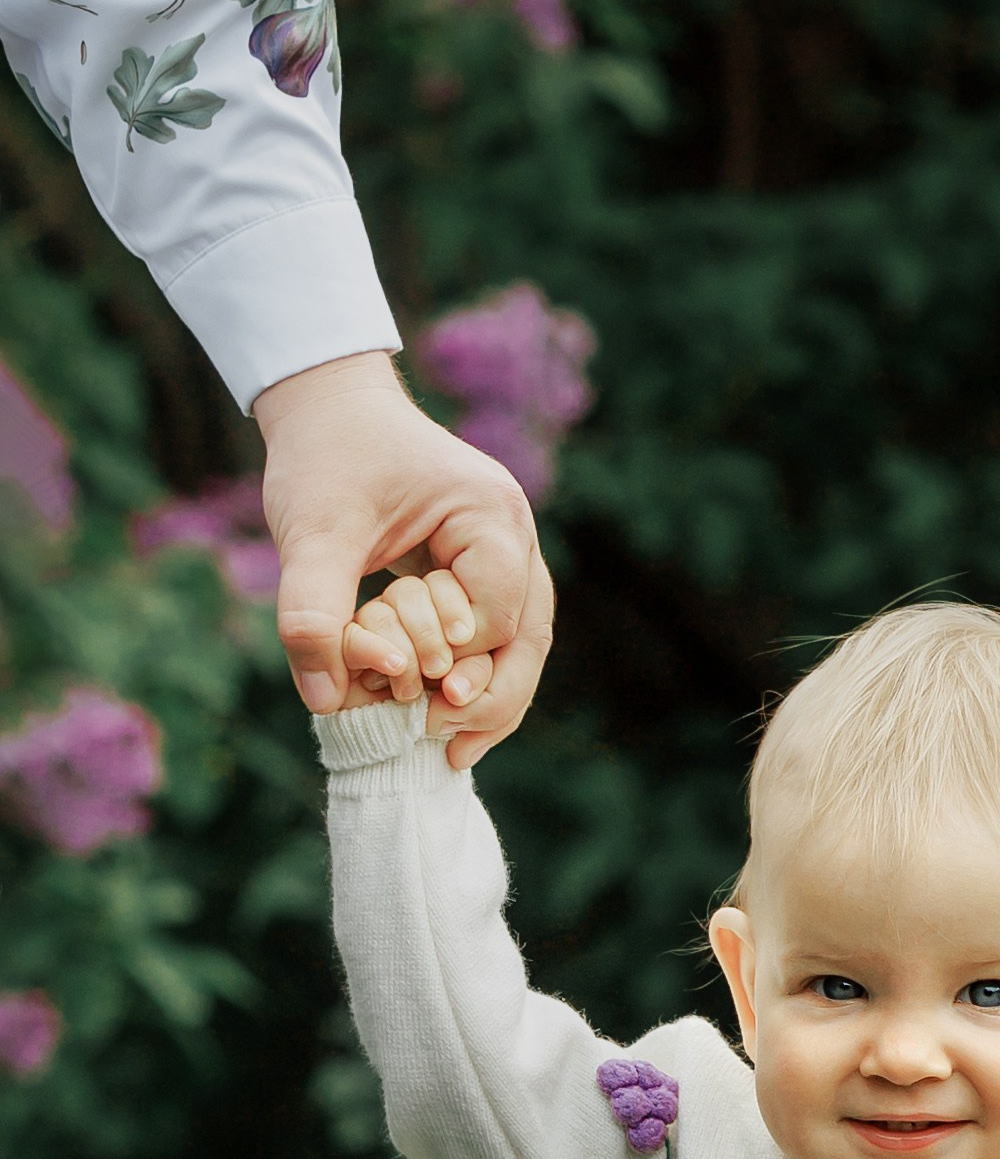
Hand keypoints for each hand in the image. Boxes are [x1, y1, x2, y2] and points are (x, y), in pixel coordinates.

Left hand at [254, 351, 544, 754]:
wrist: (328, 405)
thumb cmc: (325, 456)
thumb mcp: (311, 528)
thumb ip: (313, 609)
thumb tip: (326, 703)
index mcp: (490, 514)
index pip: (499, 613)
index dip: (464, 662)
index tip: (422, 696)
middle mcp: (514, 538)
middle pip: (529, 640)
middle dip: (490, 698)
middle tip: (444, 747)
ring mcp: (507, 558)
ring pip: (521, 648)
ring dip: (489, 701)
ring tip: (450, 753)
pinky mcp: (482, 576)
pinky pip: (494, 642)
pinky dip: (471, 683)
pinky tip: (443, 723)